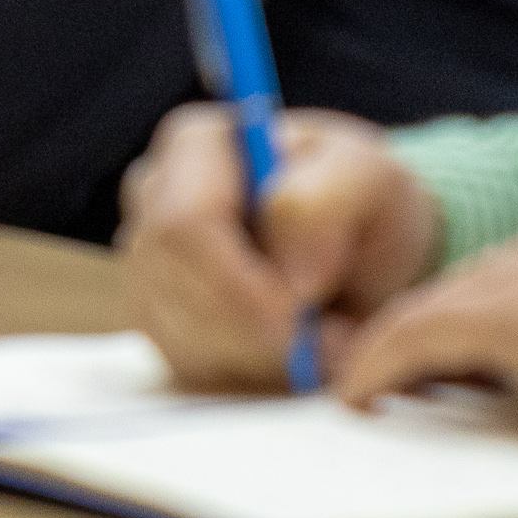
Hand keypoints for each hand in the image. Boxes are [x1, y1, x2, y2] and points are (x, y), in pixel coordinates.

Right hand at [118, 107, 443, 391]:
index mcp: (195, 145)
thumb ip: (326, 205)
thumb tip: (289, 275)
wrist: (357, 246)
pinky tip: (287, 351)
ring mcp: (145, 258)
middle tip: (327, 346)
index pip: (182, 225)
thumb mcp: (372, 179)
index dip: (236, 285)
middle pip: (172, 285)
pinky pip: (184, 362)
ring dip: (256, 357)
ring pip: (176, 332)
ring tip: (320, 341)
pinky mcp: (154, 314)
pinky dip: (245, 372)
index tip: (300, 318)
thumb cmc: (361, 201)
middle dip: (252, 332)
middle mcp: (153, 196)